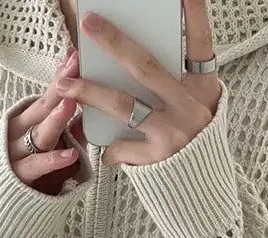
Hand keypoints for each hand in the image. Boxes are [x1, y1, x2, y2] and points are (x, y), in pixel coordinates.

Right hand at [7, 46, 84, 194]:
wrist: (4, 207)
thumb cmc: (33, 175)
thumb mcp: (52, 148)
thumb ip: (69, 129)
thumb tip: (88, 107)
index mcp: (28, 121)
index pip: (47, 94)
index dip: (61, 76)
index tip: (75, 56)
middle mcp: (19, 132)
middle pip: (41, 106)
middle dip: (60, 87)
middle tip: (75, 68)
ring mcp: (16, 152)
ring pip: (38, 133)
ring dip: (54, 119)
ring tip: (70, 104)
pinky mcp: (18, 177)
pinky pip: (37, 166)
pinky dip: (53, 160)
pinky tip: (70, 154)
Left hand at [56, 0, 220, 166]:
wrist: (202, 190)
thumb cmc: (194, 142)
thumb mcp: (195, 107)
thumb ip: (173, 84)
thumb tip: (131, 58)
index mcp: (203, 88)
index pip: (200, 42)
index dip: (193, 14)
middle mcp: (190, 106)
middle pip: (145, 66)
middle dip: (113, 42)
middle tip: (88, 23)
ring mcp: (173, 132)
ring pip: (123, 104)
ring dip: (89, 93)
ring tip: (64, 85)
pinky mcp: (157, 159)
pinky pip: (120, 145)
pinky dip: (107, 147)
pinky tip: (103, 149)